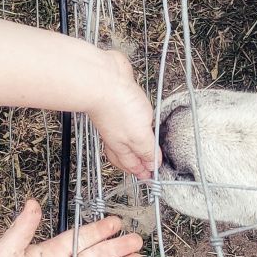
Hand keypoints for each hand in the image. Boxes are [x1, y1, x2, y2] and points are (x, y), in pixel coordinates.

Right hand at [89, 51, 161, 178]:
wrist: (103, 78)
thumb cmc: (117, 106)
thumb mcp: (140, 135)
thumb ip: (147, 150)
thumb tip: (153, 165)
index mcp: (120, 146)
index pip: (132, 164)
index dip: (142, 171)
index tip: (150, 177)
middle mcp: (116, 134)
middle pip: (124, 154)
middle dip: (134, 162)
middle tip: (144, 167)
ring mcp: (116, 118)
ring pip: (124, 137)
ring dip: (133, 145)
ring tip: (142, 148)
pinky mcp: (119, 101)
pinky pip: (127, 118)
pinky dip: (133, 124)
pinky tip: (138, 119)